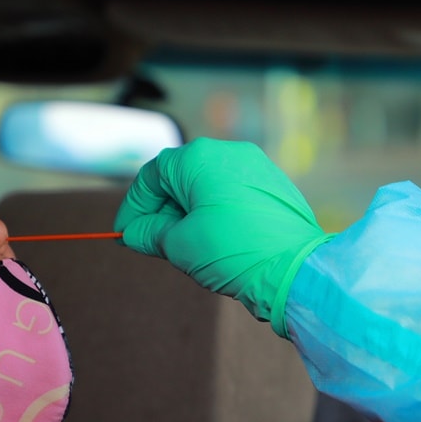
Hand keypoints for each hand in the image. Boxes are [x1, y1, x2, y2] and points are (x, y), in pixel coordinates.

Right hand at [114, 138, 332, 336]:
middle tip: (152, 243)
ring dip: (189, 214)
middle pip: (181, 178)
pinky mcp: (275, 186)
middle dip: (162, 211)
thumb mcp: (179, 245)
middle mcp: (229, 153)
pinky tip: (214, 242)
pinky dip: (216, 214)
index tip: (126, 234)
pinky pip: (233, 194)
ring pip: (208, 187)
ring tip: (184, 247)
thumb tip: (135, 233)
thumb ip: (150, 234)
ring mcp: (257, 167)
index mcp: (199, 157)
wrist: (294, 269)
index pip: (153, 176)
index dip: (135, 206)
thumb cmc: (233, 251)